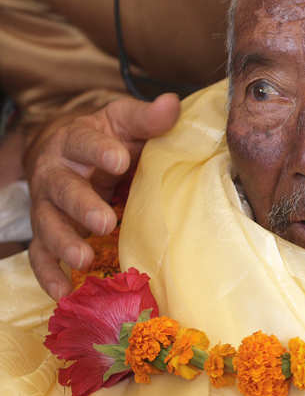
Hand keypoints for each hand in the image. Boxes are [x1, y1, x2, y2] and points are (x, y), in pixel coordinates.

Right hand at [25, 94, 179, 300]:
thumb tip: (173, 104)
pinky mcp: (45, 230)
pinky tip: (63, 291)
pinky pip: (40, 254)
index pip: (84, 142)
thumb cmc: (104, 136)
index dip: (100, 150)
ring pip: (47, 224)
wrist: (64, 150)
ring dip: (64, 243)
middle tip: (105, 221)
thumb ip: (146, 118)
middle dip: (82, 205)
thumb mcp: (122, 121)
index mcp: (73, 140)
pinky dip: (48, 273)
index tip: (120, 160)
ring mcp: (47, 204)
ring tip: (83, 258)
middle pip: (62, 188)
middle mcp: (54, 172)